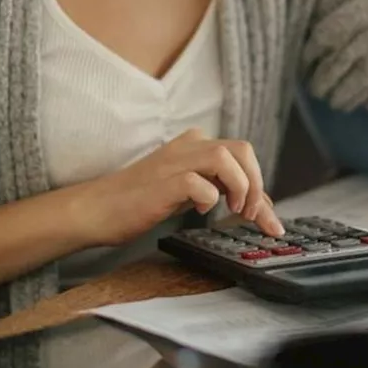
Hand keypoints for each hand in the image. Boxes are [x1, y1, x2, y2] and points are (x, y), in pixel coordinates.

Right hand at [80, 128, 283, 245]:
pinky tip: (202, 210)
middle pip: (241, 149)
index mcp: (195, 146)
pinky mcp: (162, 182)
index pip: (242, 156)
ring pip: (225, 157)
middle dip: (256, 183)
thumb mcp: (189, 193)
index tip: (270, 221)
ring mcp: (174, 162)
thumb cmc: (140, 201)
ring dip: (240, 187)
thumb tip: (259, 205)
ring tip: (233, 210)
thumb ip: (220, 191)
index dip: (262, 187)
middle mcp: (188, 147)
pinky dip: (208, 197)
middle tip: (250, 213)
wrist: (97, 209)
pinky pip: (198, 181)